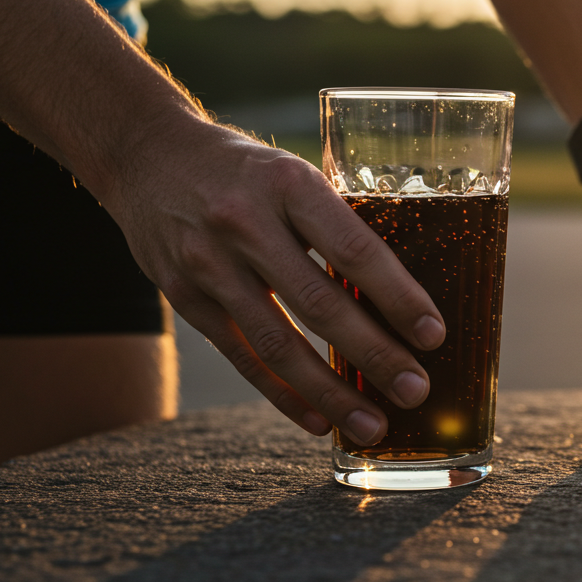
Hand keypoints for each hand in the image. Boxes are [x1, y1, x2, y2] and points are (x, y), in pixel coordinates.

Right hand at [102, 118, 445, 444]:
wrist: (146, 154)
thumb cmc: (246, 170)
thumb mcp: (294, 175)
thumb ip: (336, 224)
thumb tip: (400, 294)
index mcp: (289, 185)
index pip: (354, 249)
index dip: (398, 297)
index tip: (434, 335)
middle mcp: (245, 223)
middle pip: (319, 304)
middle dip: (374, 355)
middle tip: (416, 390)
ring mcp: (209, 263)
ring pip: (278, 343)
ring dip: (330, 393)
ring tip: (372, 427)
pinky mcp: (184, 296)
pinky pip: (241, 356)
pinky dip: (283, 393)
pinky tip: (317, 421)